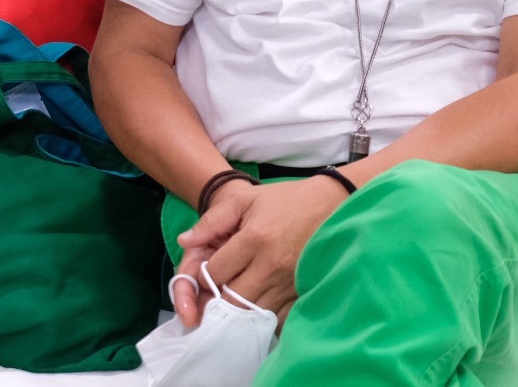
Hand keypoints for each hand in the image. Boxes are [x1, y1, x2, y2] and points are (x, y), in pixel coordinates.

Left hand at [177, 176, 347, 322]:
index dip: (204, 277)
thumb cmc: (285, 201)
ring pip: (251, 313)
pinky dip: (262, 316)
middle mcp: (271, 265)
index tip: (206, 273)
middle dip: (217, 300)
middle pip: (231, 301)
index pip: (216, 273)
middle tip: (215, 292)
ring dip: (237, 311)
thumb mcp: (245, 200)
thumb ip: (213, 220)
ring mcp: (288, 282)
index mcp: (254, 239)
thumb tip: (186, 241)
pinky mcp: (301, 292)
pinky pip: (275, 318)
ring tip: (233, 297)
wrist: (332, 204)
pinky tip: (257, 304)